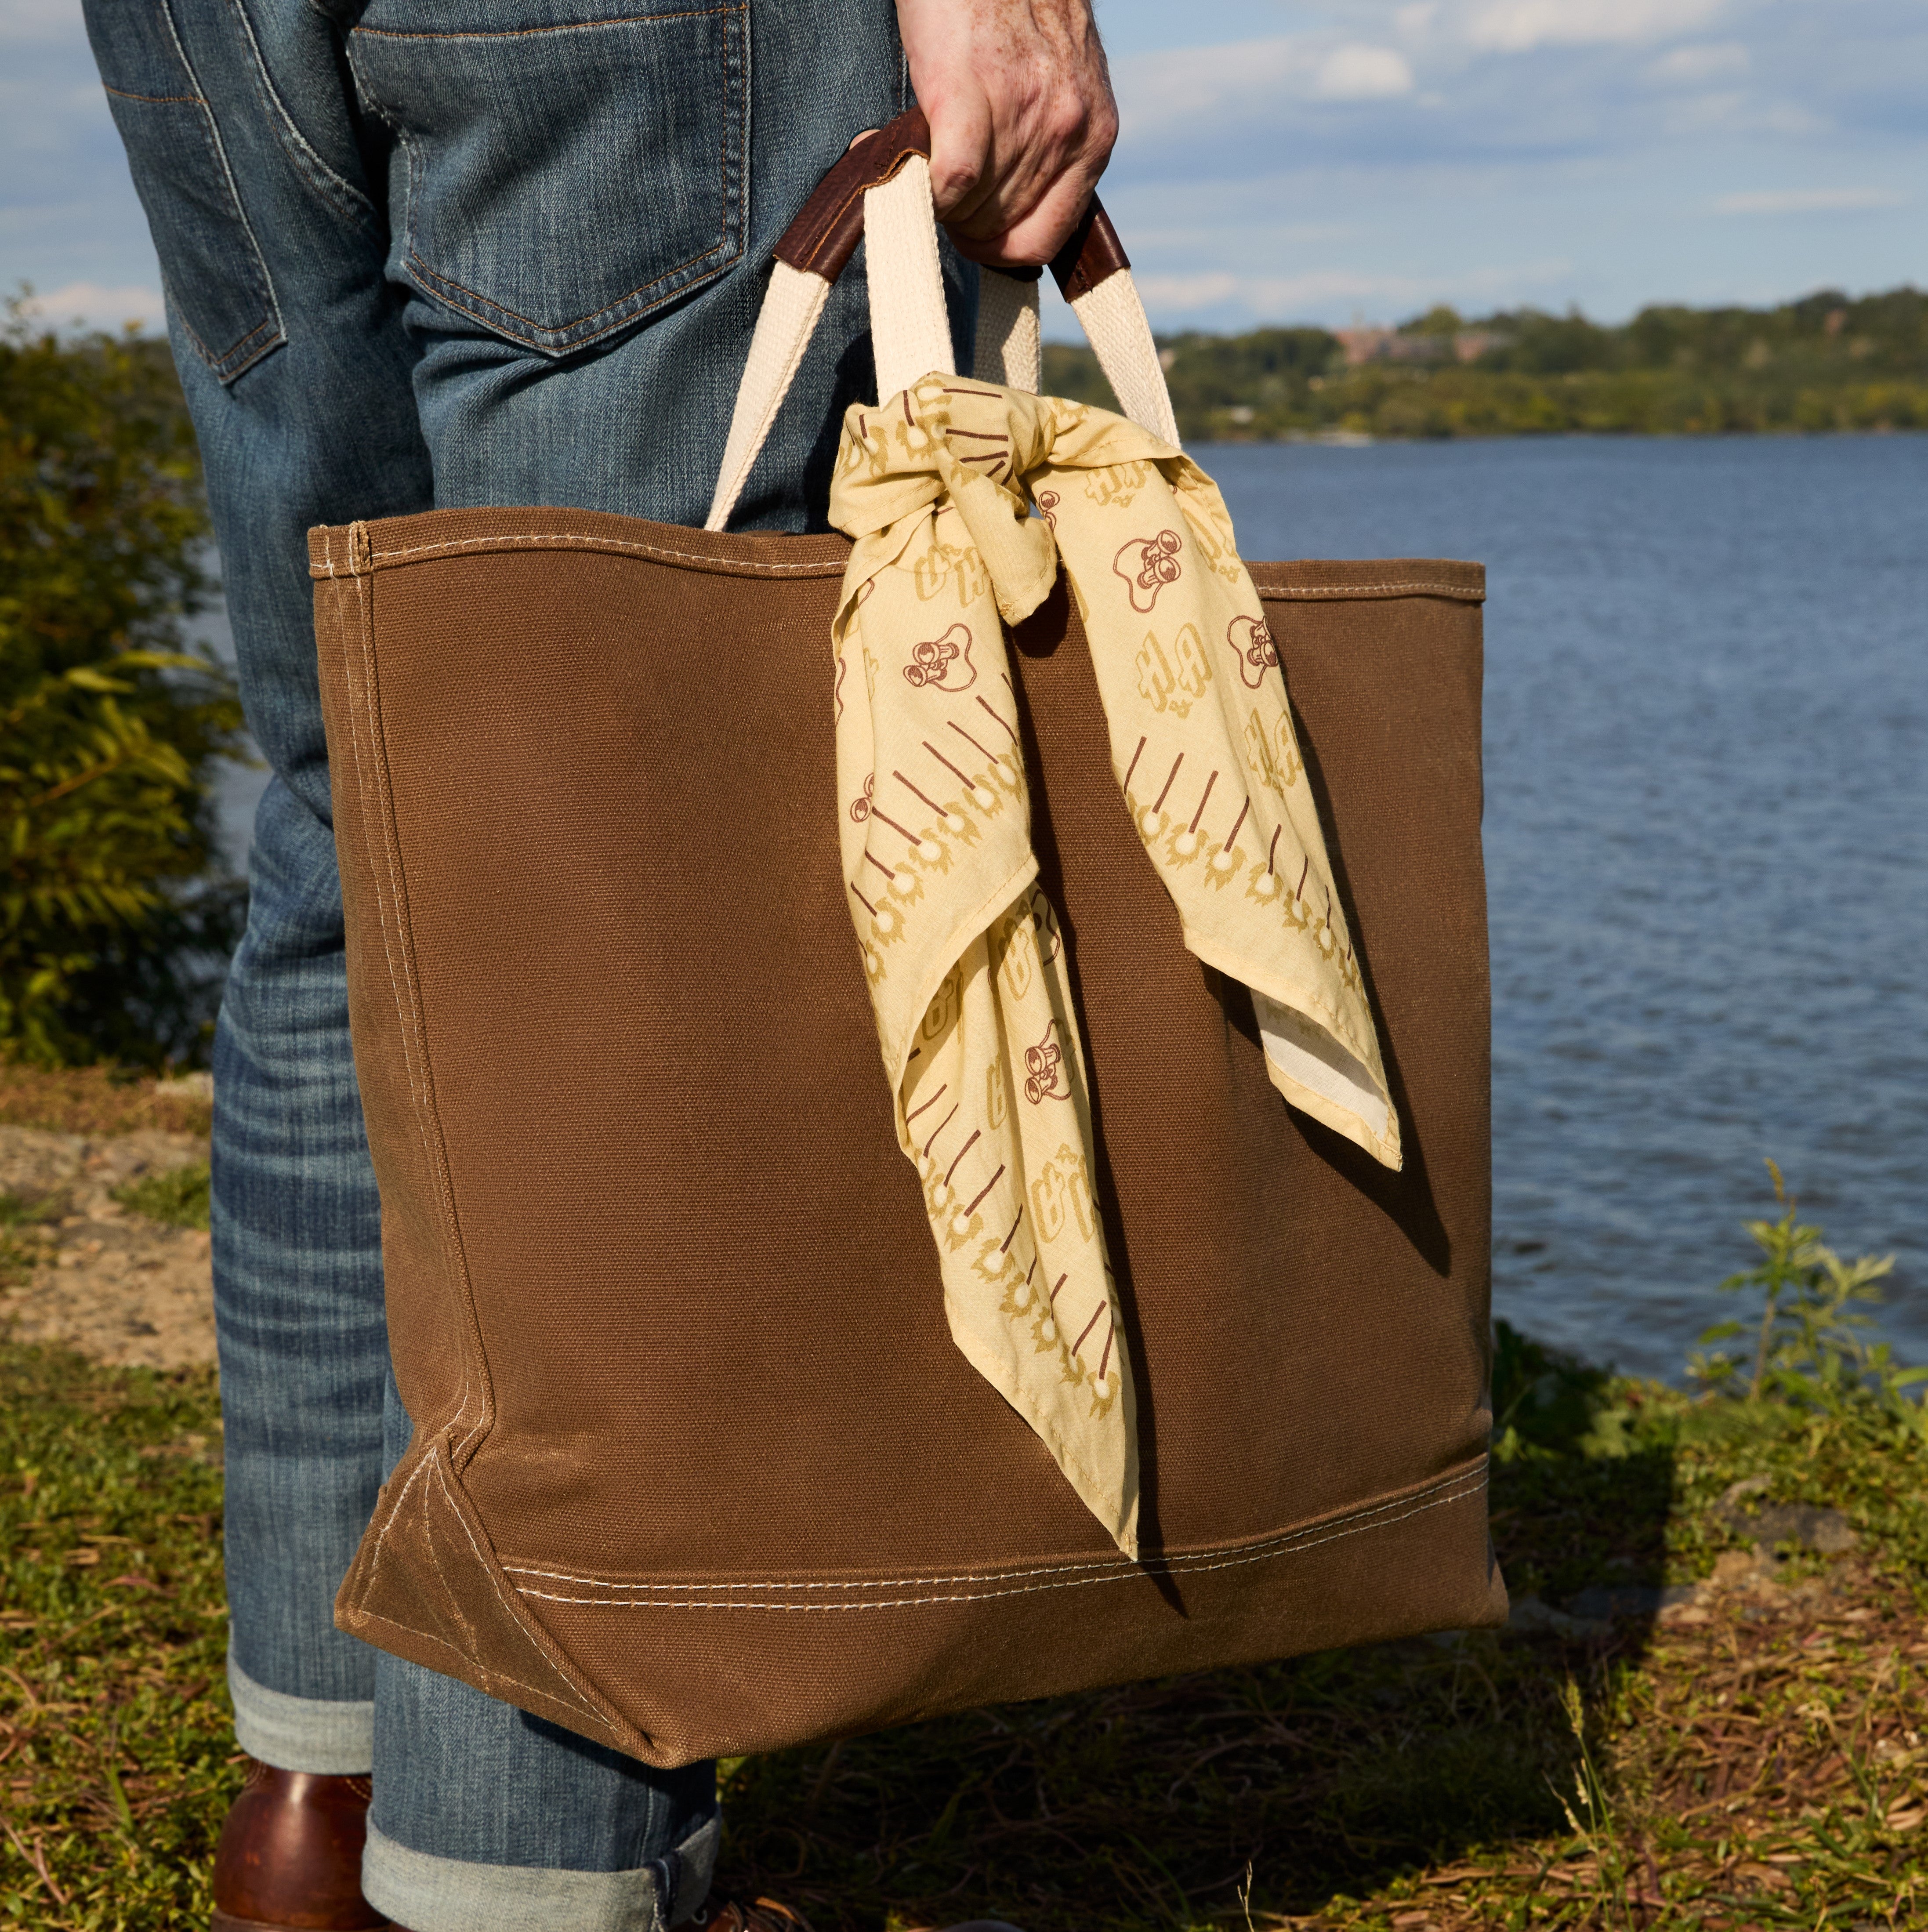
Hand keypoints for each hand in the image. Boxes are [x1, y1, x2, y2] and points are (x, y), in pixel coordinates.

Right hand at [895, 0, 1117, 267]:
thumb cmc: (1009, 13)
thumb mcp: (1056, 87)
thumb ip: (1046, 146)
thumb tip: (1005, 208)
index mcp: (1093, 135)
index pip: (1046, 239)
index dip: (999, 251)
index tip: (970, 233)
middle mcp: (1067, 130)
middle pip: (1002, 230)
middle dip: (961, 225)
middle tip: (936, 194)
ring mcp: (1024, 113)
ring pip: (972, 212)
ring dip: (936, 203)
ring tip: (920, 166)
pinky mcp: (970, 93)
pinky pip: (950, 183)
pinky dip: (924, 190)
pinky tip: (907, 170)